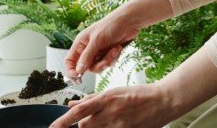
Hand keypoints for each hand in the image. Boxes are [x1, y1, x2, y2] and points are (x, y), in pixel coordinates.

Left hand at [48, 84, 173, 127]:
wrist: (163, 101)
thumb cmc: (138, 94)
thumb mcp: (114, 91)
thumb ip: (92, 99)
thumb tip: (72, 104)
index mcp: (107, 98)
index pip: (79, 111)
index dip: (63, 120)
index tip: (53, 127)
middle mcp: (111, 113)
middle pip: (85, 125)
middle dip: (85, 123)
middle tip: (95, 118)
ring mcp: (120, 126)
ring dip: (95, 127)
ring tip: (106, 121)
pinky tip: (112, 124)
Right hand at [65, 10, 139, 78]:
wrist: (129, 22)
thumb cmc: (111, 25)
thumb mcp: (97, 40)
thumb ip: (87, 56)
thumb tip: (78, 70)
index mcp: (80, 43)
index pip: (69, 61)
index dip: (71, 70)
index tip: (78, 77)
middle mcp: (88, 48)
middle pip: (86, 67)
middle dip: (97, 65)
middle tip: (105, 62)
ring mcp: (98, 52)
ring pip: (98, 67)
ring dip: (107, 61)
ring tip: (114, 50)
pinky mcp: (107, 54)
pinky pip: (107, 64)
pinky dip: (113, 58)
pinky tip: (117, 48)